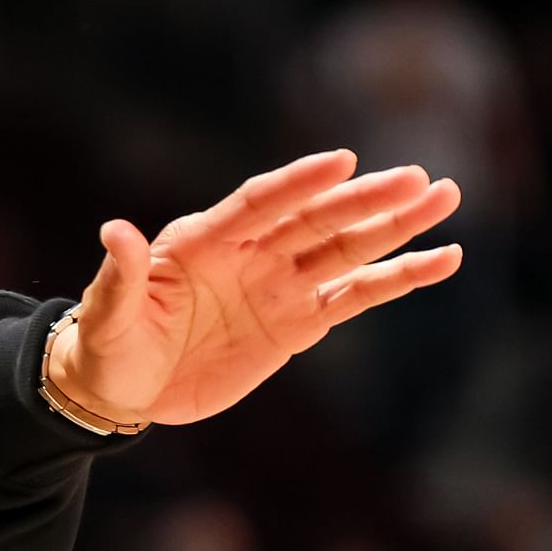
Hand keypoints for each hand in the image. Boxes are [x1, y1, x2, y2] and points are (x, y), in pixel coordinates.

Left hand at [52, 149, 463, 427]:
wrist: (123, 390)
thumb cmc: (106, 346)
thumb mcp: (107, 314)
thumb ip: (120, 274)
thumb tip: (115, 230)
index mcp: (201, 242)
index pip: (259, 202)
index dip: (298, 183)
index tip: (342, 160)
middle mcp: (248, 254)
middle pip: (315, 219)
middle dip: (367, 199)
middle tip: (421, 178)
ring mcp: (277, 285)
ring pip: (345, 249)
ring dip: (395, 227)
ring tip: (445, 199)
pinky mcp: (297, 323)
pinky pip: (355, 295)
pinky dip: (398, 279)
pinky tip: (442, 259)